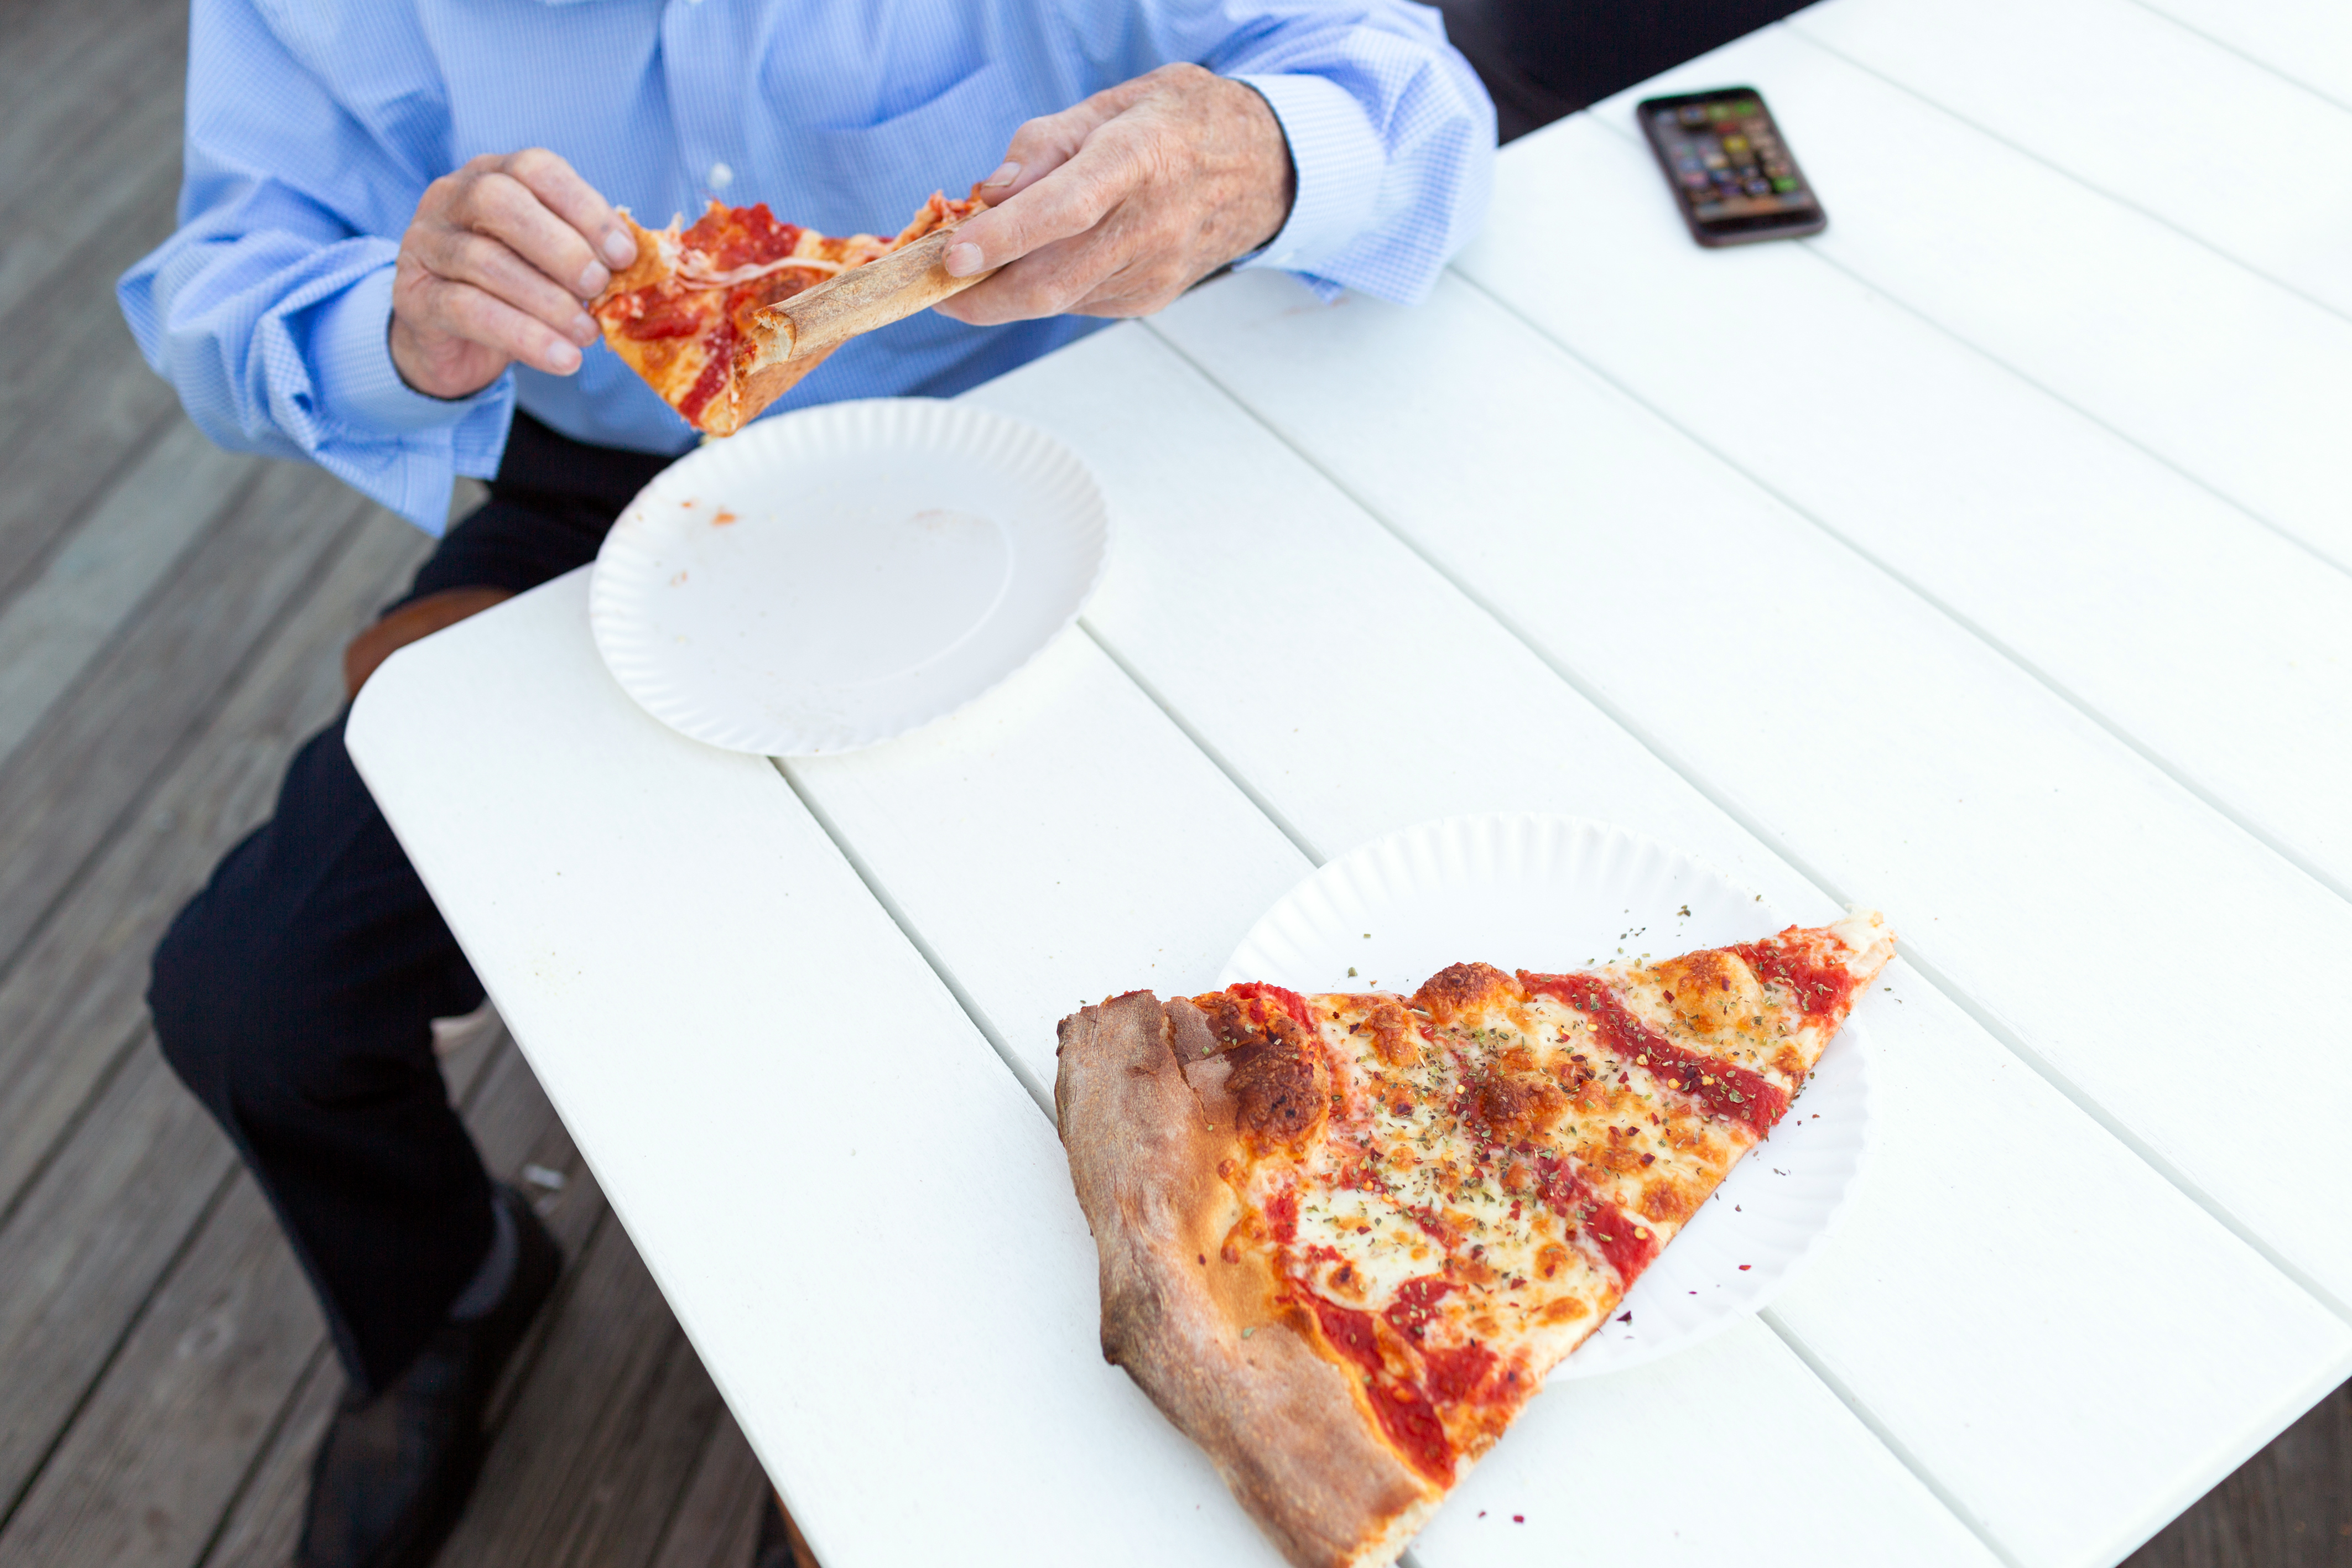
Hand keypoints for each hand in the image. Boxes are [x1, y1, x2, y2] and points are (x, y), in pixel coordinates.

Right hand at [389, 149, 638, 398]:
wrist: (452, 343)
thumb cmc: (515, 290)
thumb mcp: (552, 264)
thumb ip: (586, 253)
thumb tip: (642, 264)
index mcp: (492, 175)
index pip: (536, 169)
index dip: (585, 208)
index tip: (624, 254)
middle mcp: (450, 198)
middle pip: (499, 202)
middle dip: (560, 247)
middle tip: (599, 288)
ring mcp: (425, 245)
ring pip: (483, 261)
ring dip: (548, 301)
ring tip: (589, 334)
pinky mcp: (414, 297)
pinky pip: (467, 310)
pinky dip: (523, 336)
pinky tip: (562, 358)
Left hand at [934, 64, 1294, 324]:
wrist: (1264, 167)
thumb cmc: (1182, 124)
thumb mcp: (1114, 103)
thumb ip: (1044, 144)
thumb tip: (989, 192)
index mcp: (1137, 160)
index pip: (1061, 210)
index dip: (1001, 240)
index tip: (950, 256)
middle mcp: (1149, 225)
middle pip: (1050, 281)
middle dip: (979, 297)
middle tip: (932, 290)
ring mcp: (1153, 271)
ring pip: (1058, 299)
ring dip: (1004, 292)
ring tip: (976, 265)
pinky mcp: (1150, 299)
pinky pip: (1078, 302)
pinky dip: (1045, 288)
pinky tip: (1040, 260)